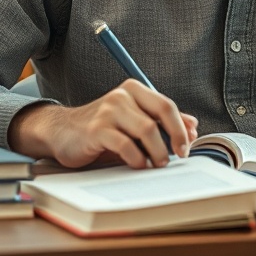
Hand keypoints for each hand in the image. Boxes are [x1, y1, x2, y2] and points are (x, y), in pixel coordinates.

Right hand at [8, 79, 198, 167]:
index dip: (181, 127)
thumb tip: (192, 125)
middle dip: (175, 137)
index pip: (167, 105)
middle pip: (161, 112)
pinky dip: (137, 158)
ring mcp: (108, 111)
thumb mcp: (133, 121)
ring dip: (157, 151)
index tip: (187, 146)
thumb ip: (161, 121)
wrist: (63, 132)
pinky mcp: (96, 130)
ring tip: (156, 164)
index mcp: (134, 90)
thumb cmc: (102, 128)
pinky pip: (125, 145)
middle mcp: (122, 96)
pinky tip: (138, 165)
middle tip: (177, 156)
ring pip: (146, 129)